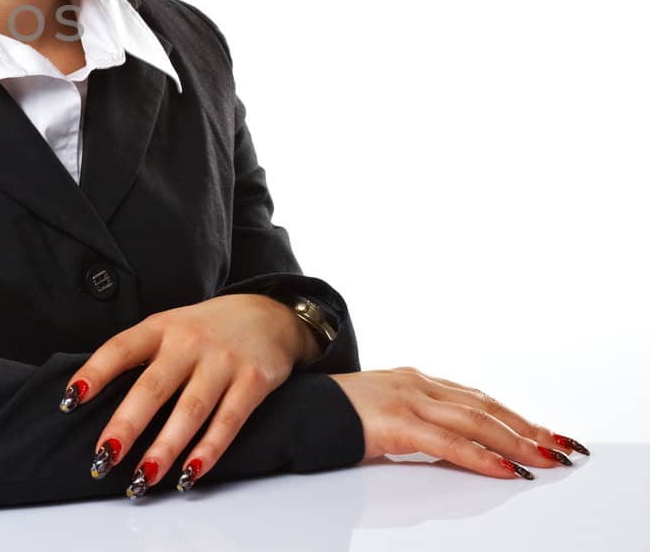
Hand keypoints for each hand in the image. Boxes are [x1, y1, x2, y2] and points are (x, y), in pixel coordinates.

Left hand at [62, 293, 314, 495]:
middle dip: (126, 425)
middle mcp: (188, 342)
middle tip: (103, 457)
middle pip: (152, 387)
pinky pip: (229, 422)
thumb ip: (140, 356)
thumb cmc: (205, 330)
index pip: (120, 349)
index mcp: (159, 327)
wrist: (269, 313)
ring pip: (190, 410)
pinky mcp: (254, 381)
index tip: (70, 401)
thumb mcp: (168, 328)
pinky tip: (190, 473)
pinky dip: (209, 450)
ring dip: (165, 448)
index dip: (94, 373)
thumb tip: (93, 399)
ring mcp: (222, 361)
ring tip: (142, 478)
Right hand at [329, 367, 587, 477]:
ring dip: (516, 442)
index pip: (476, 397)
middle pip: (485, 406)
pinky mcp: (395, 421)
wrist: (289, 410)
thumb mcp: (379, 414)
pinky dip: (482, 456)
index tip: (542, 433)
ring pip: (475, 421)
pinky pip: (449, 442)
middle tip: (561, 447)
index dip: (513, 416)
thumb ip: (414, 423)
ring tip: (544, 459)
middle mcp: (415, 383)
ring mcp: (405, 399)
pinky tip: (504, 469)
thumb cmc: (329, 416)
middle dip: (527, 429)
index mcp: (413, 380)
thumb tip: (450, 447)